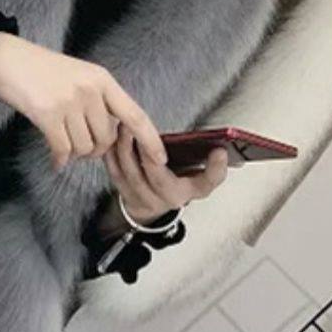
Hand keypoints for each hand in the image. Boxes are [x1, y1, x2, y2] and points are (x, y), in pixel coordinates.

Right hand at [0, 32, 166, 173]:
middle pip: (106, 139)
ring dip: (73, 152)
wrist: (5, 58)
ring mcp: (69, 101)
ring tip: (62, 141)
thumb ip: (97, 100)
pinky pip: (62, 149)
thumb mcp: (78, 75)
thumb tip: (110, 135)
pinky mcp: (47, 114)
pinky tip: (55, 159)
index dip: (150, 139)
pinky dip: (59, 158)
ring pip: (83, 147)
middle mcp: (90, 90)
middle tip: (78, 144)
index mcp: (102, 80)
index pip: (134, 114)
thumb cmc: (40, 69)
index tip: (160, 158)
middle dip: (94, 150)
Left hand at [101, 124, 227, 227]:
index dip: (215, 170)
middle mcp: (168, 198)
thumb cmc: (175, 181)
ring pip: (132, 175)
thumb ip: (204, 158)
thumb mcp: (194, 171)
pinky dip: (111, 155)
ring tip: (124, 126)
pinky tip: (110, 138)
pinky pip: (115, 173)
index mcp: (190, 190)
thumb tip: (221, 143)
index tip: (219, 152)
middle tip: (142, 128)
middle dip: (149, 152)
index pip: (206, 183)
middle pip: (159, 178)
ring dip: (125, 149)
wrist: (151, 204)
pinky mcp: (124, 193)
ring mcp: (145, 198)